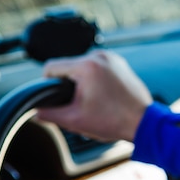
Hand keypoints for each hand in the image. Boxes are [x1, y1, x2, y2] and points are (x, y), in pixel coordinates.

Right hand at [36, 50, 152, 141]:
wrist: (143, 122)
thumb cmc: (115, 120)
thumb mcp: (74, 120)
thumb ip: (49, 113)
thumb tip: (36, 110)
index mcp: (87, 66)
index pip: (51, 67)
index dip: (47, 84)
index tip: (55, 98)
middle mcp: (100, 57)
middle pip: (68, 66)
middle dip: (67, 84)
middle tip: (77, 103)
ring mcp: (112, 59)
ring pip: (82, 67)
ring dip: (81, 82)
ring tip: (91, 101)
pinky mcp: (120, 64)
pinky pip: (97, 68)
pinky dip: (94, 80)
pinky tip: (101, 96)